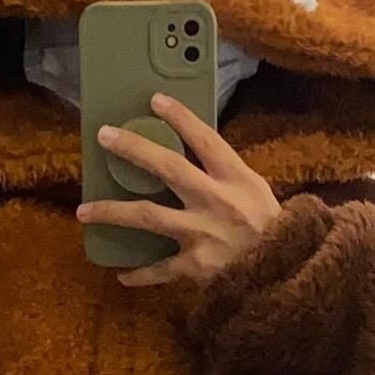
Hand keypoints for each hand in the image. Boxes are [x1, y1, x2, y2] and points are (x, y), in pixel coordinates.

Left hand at [78, 92, 281, 287]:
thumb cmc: (275, 231)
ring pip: (147, 216)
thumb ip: (227, 177)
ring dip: (111, 212)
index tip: (155, 99)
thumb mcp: (257, 193)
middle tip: (105, 136)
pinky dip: (139, 274)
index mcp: (237, 179)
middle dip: (133, 148)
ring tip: (84, 211)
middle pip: (167, 168)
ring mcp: (203, 233)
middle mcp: (216, 201)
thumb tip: (194, 155)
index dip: (180, 117)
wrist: (290, 274)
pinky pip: (160, 270)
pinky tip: (121, 274)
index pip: (205, 139)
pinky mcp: (196, 266)